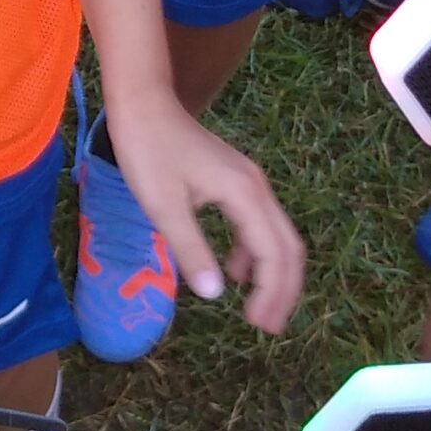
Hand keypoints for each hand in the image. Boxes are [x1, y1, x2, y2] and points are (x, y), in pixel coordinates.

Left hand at [102, 96, 306, 333]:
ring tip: (255, 308)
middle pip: (288, 247)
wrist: (142, 103)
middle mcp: (257, 188)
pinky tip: (233, 271)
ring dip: (271, 273)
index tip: (257, 325)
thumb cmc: (148, 151)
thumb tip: (215, 294)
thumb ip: (191, 250)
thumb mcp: (164, 206)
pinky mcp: (235, 181)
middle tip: (266, 327)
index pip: (274, 254)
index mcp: (245, 195)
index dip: (271, 294)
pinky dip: (253, 253)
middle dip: (283, 289)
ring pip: (277, 236)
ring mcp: (249, 182)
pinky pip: (258, 224)